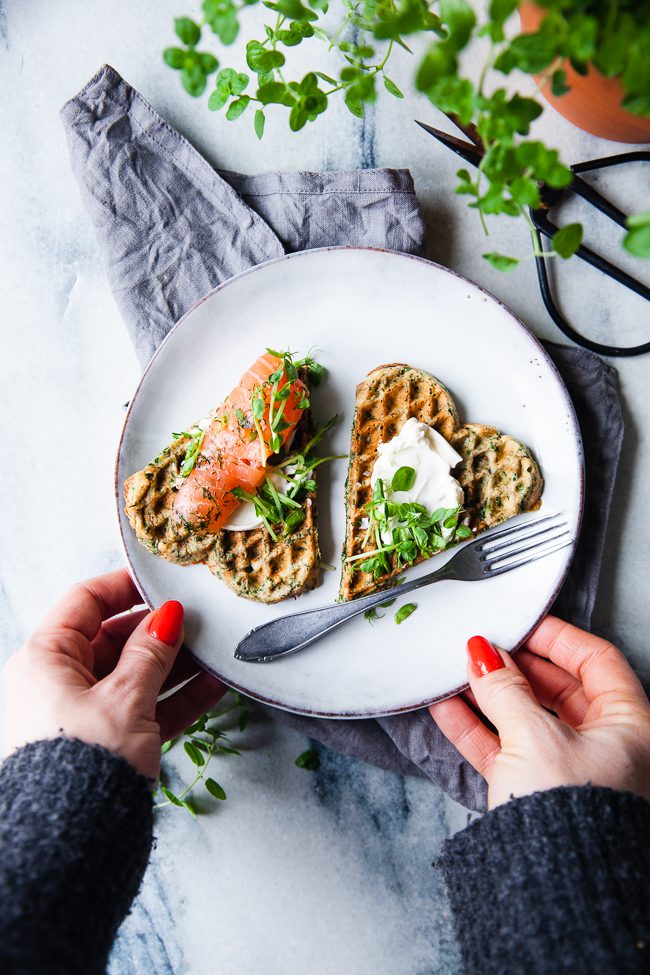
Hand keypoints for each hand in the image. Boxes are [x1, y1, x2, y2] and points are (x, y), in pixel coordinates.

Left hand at [3, 568, 225, 779]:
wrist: (74, 842)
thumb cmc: (82, 764)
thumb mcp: (124, 698)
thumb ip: (151, 653)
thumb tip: (168, 616)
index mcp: (45, 659)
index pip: (84, 602)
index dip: (124, 587)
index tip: (163, 581)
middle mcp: (58, 682)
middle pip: (114, 639)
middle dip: (159, 631)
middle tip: (199, 620)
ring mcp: (83, 713)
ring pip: (134, 675)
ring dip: (175, 664)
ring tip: (214, 653)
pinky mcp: (106, 742)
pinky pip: (144, 709)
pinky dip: (175, 698)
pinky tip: (212, 687)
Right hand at [429, 616, 649, 808]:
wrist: (556, 892)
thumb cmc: (571, 815)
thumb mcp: (535, 736)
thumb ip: (505, 690)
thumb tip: (485, 655)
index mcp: (631, 728)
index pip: (596, 661)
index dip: (556, 638)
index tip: (520, 624)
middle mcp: (607, 748)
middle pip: (559, 688)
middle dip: (515, 666)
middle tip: (483, 647)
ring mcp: (569, 771)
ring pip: (527, 719)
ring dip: (489, 695)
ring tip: (455, 673)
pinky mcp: (535, 794)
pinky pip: (505, 749)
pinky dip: (476, 728)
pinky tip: (447, 708)